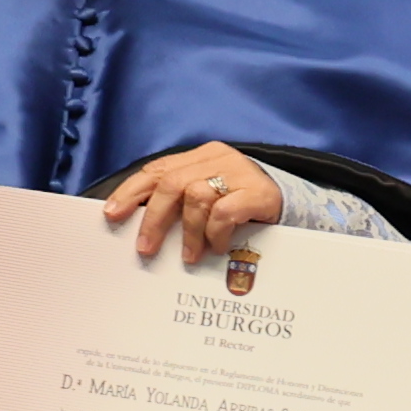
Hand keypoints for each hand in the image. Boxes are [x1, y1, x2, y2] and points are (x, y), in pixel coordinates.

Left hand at [102, 142, 285, 266]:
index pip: (158, 169)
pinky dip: (215, 232)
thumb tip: (141, 224)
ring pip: (196, 198)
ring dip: (189, 232)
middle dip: (154, 219)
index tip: (113, 214)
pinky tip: (216, 246)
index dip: (132, 192)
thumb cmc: (245, 205)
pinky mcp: (259, 192)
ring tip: (191, 255)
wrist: (298, 205)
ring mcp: (241, 173)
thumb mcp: (210, 196)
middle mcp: (219, 158)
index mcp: (202, 155)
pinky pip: (224, 211)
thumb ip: (181, 199)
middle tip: (146, 248)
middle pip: (172, 184)